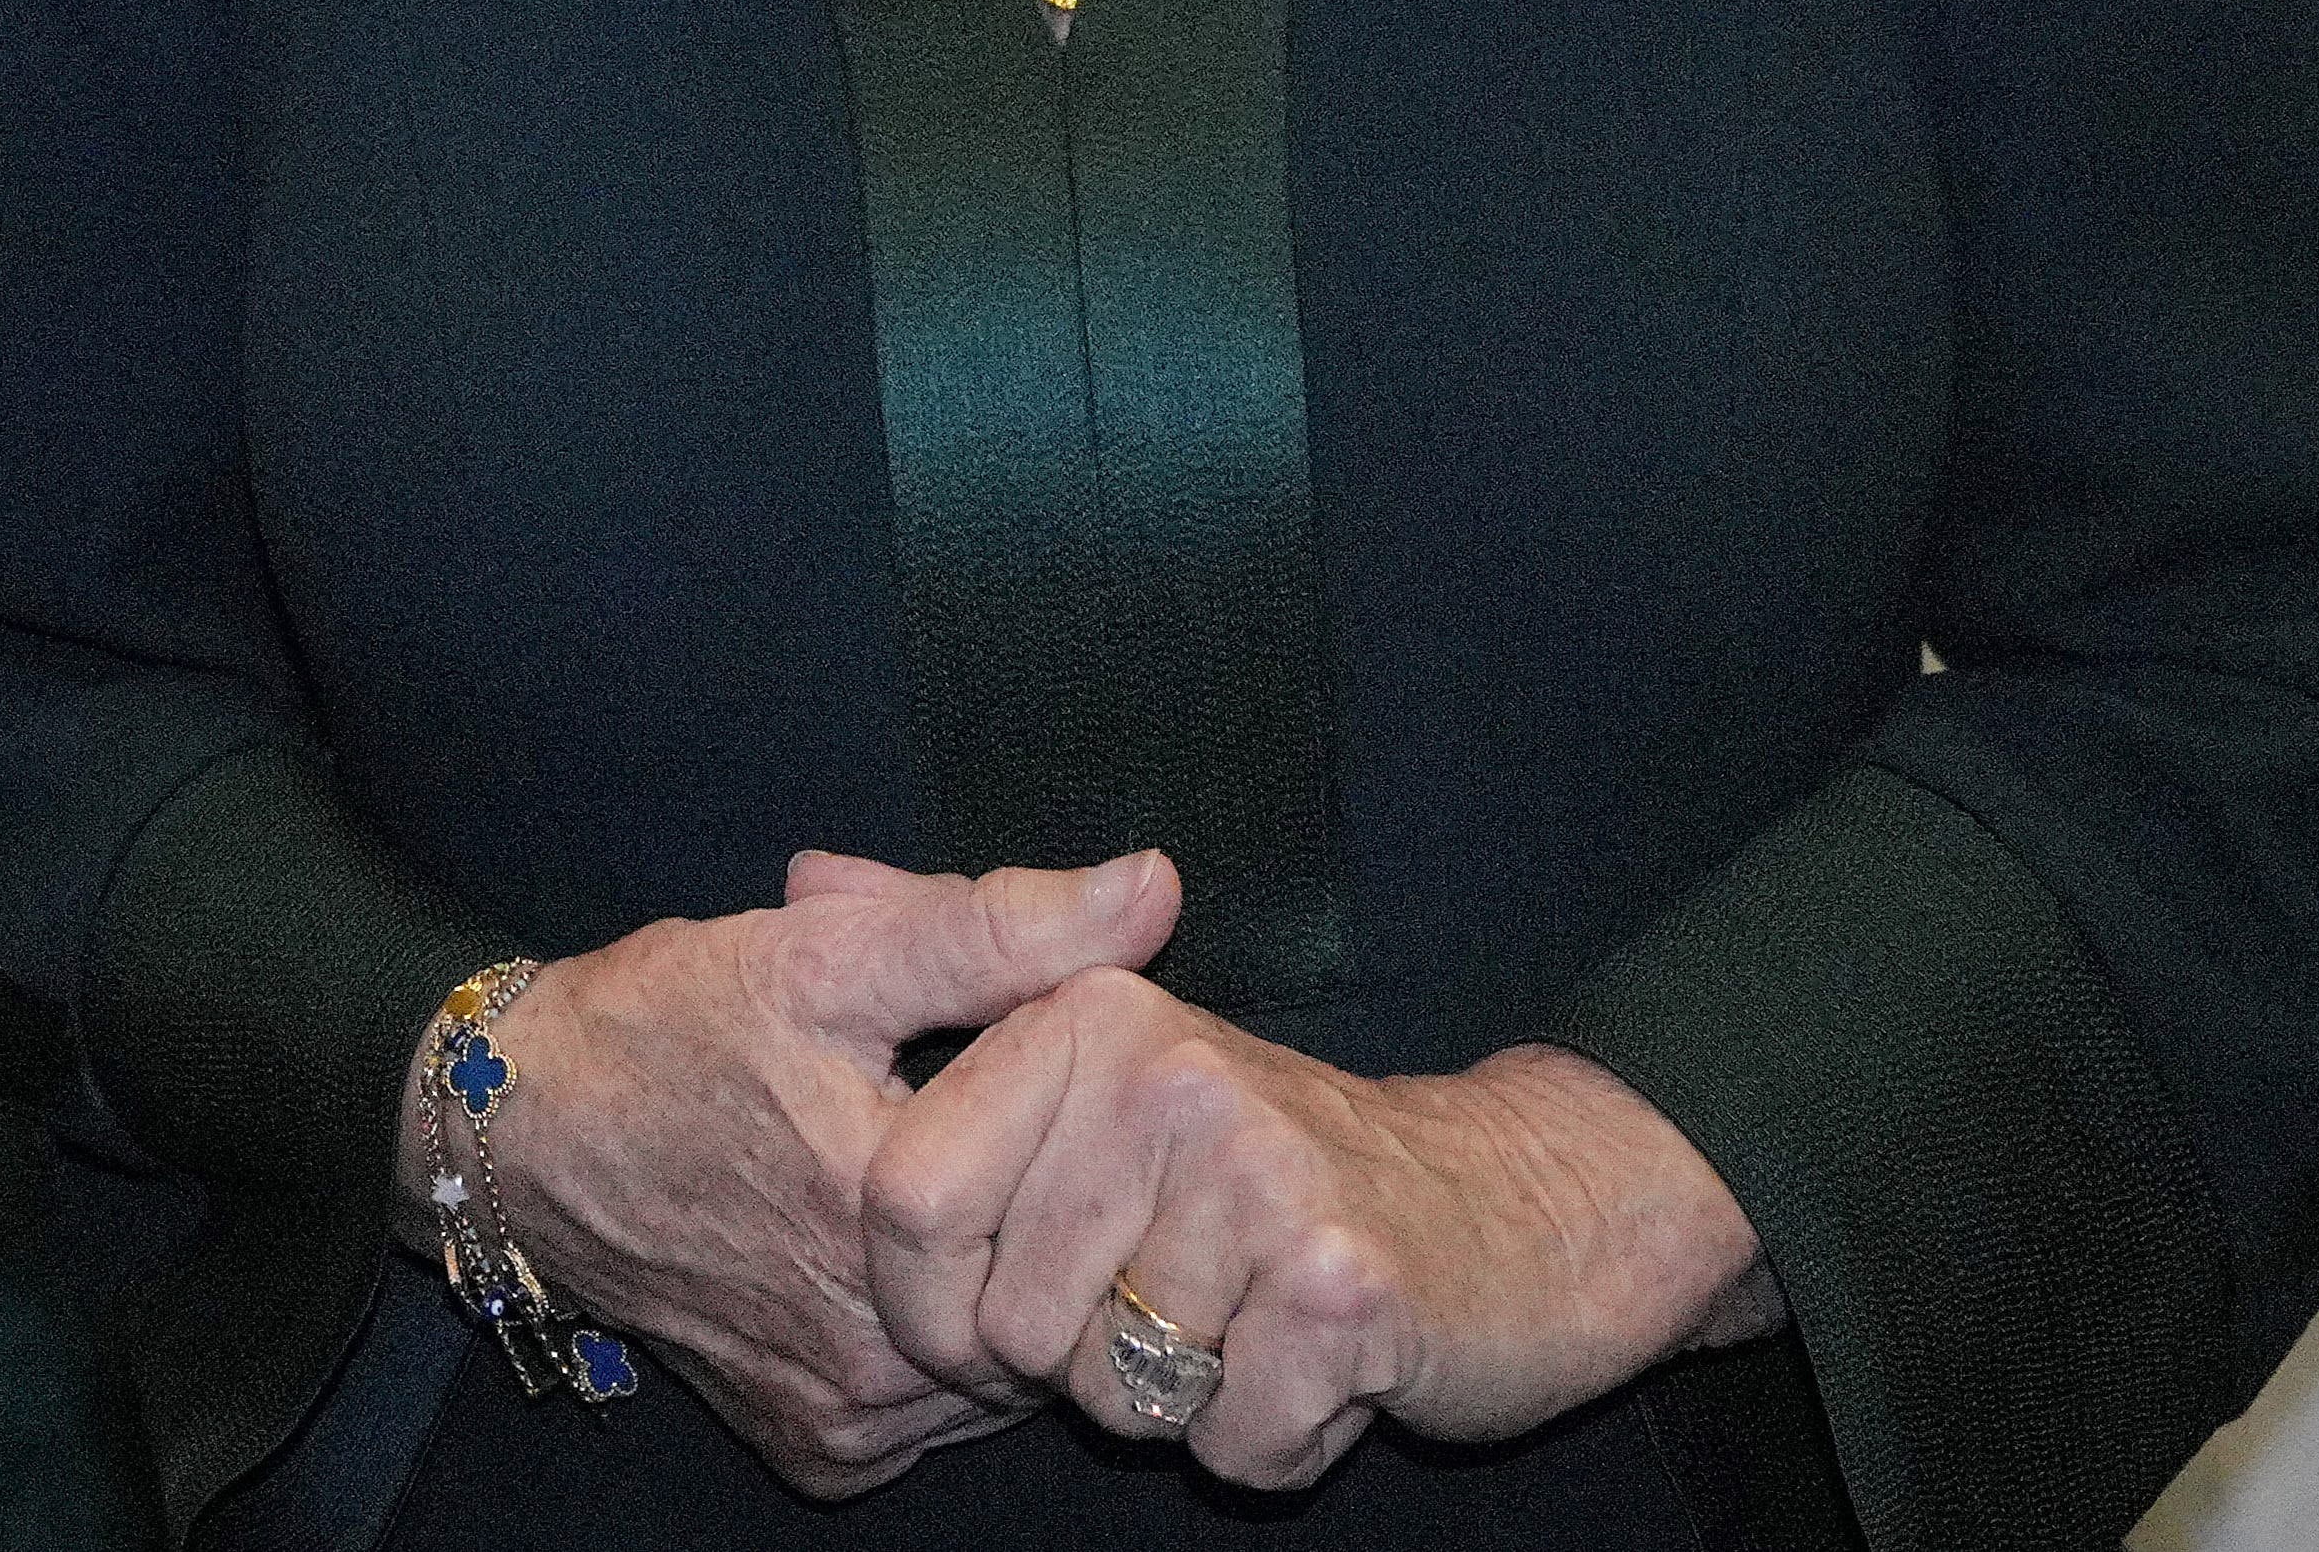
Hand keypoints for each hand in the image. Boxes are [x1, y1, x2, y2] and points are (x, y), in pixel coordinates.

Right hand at [445, 849, 1175, 1497]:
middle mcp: (874, 1358)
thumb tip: (1156, 888)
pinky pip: (939, 1410)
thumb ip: (1001, 928)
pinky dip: (945, 1339)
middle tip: (1016, 1126)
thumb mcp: (828, 951)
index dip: (1096, 1130)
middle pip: (1054, 1293)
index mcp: (891, 1228)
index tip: (1066, 1071)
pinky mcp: (816, 1451)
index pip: (1091, 1203)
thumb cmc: (666, 1027)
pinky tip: (915, 1258)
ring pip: (1007, 1362)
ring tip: (966, 1183)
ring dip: (1007, 1280)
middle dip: (1055, 1209)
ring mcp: (845, 1419)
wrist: (516, 1134)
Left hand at [864, 989, 1771, 1495]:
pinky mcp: (1343, 1285)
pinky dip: (1274, 1443)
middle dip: (1084, 1363)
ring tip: (1253, 1321)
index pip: (903, 1205)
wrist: (1510, 1212)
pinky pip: (1230, 1446)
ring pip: (1119, 1402)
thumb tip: (808, 872)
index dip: (935, 1301)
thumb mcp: (1112, 1045)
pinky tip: (1320, 1365)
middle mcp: (1169, 1077)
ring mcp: (1263, 1178)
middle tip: (1184, 1294)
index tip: (1020, 1296)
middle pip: (1009, 1333)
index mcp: (1090, 1020)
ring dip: (1186, 1404)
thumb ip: (951, 956)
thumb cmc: (1279, 1164)